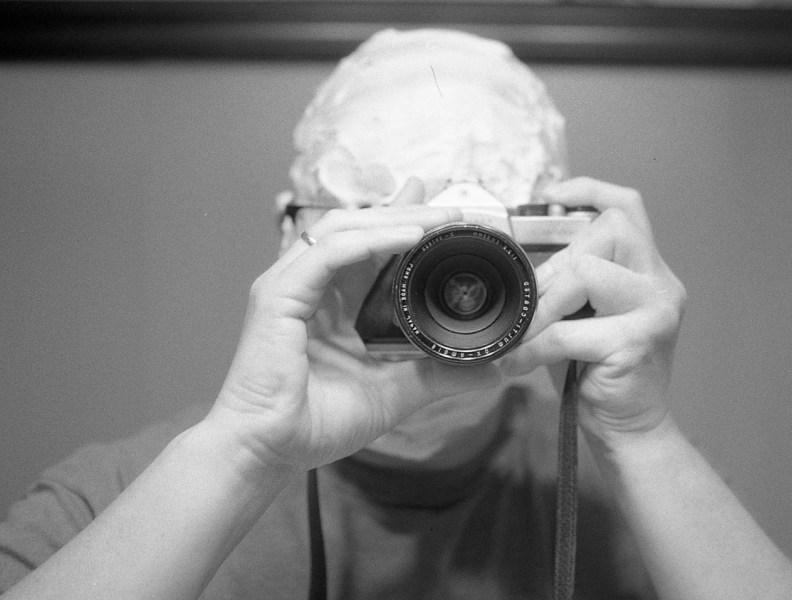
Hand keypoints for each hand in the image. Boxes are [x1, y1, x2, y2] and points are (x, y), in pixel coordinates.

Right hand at [210, 182, 500, 475]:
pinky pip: (327, 254)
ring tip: (439, 218)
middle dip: (406, 211)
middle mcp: (309, 286)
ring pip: (344, 229)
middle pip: (358, 227)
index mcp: (332, 302)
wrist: (268, 452)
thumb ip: (440, 375)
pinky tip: (407, 237)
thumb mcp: (395, 393)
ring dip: (394, 218)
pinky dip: (369, 241)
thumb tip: (495, 368)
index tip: (445, 212)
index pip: (369, 245)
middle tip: (452, 207)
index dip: (402, 220)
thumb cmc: (316, 424)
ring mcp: (289, 286)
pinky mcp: (277, 297)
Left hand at [499, 177, 685, 443]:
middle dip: (556, 263)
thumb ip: (570, 284)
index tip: (550, 194)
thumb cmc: (600, 374)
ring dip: (544, 304)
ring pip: (587, 272)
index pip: (627, 207)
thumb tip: (520, 261)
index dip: (588, 190)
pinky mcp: (638, 342)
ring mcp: (656, 311)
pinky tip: (518, 363)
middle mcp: (661, 284)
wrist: (633, 432)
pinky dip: (534, 347)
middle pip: (608, 230)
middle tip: (531, 303)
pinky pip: (568, 331)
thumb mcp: (586, 318)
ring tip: (526, 333)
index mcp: (649, 271)